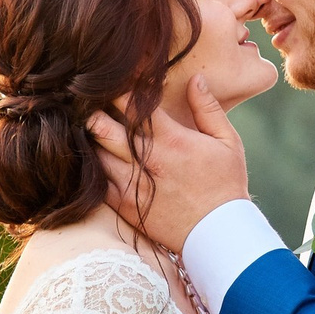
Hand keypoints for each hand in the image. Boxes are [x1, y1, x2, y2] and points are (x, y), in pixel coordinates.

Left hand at [87, 75, 248, 251]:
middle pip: (103, 127)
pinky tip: (95, 157)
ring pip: (96, 152)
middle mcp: (147, 160)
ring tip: (89, 127)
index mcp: (171, 140)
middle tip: (87, 101)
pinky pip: (97, 180)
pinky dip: (93, 166)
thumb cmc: (226, 186)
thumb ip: (208, 108)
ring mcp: (131, 184)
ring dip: (91, 138)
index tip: (113, 80)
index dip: (118, 89)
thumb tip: (195, 79)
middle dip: (92, 110)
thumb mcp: (227, 142)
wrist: (217, 234)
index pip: (133, 105)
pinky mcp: (124, 205)